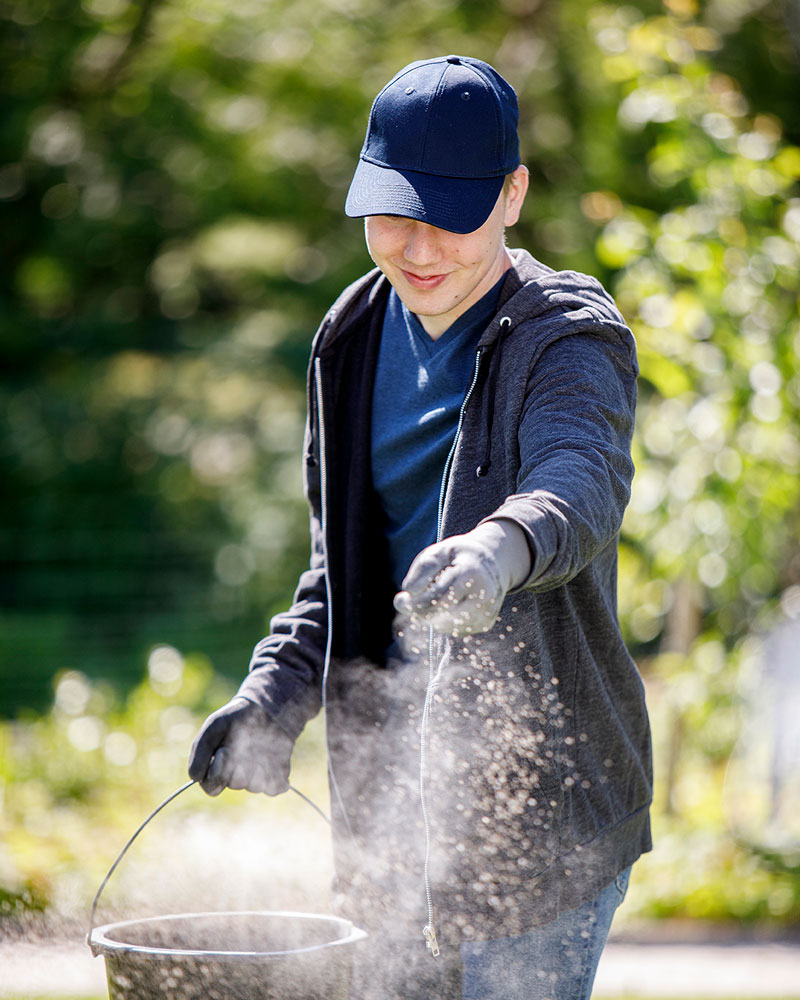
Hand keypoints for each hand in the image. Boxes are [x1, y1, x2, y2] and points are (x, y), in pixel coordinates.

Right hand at [188, 697, 293, 796]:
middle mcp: (235, 779)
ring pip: (254, 785)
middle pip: (235, 784)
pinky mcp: (275, 779)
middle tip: (244, 741)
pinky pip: (274, 787)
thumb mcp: (213, 727)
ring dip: (257, 763)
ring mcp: (256, 780)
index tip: (224, 749)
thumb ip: (200, 751)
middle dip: (239, 762)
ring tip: (259, 742)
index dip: (217, 771)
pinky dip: (275, 773)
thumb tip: (194, 778)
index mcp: (216, 771)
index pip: (212, 786)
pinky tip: (273, 753)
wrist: (264, 710)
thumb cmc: (234, 719)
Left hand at [393, 519, 530, 635]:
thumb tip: (404, 598)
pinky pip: (453, 630)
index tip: (401, 599)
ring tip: (437, 596)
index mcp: (470, 574)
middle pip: (439, 616)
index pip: (436, 598)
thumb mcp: (439, 552)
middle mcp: (483, 596)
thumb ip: (421, 570)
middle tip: (410, 602)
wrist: (492, 562)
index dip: (414, 602)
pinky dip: (444, 620)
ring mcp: (485, 612)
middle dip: (420, 611)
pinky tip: (450, 604)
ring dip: (431, 616)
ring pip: (444, 627)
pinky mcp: (485, 624)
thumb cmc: (458, 557)